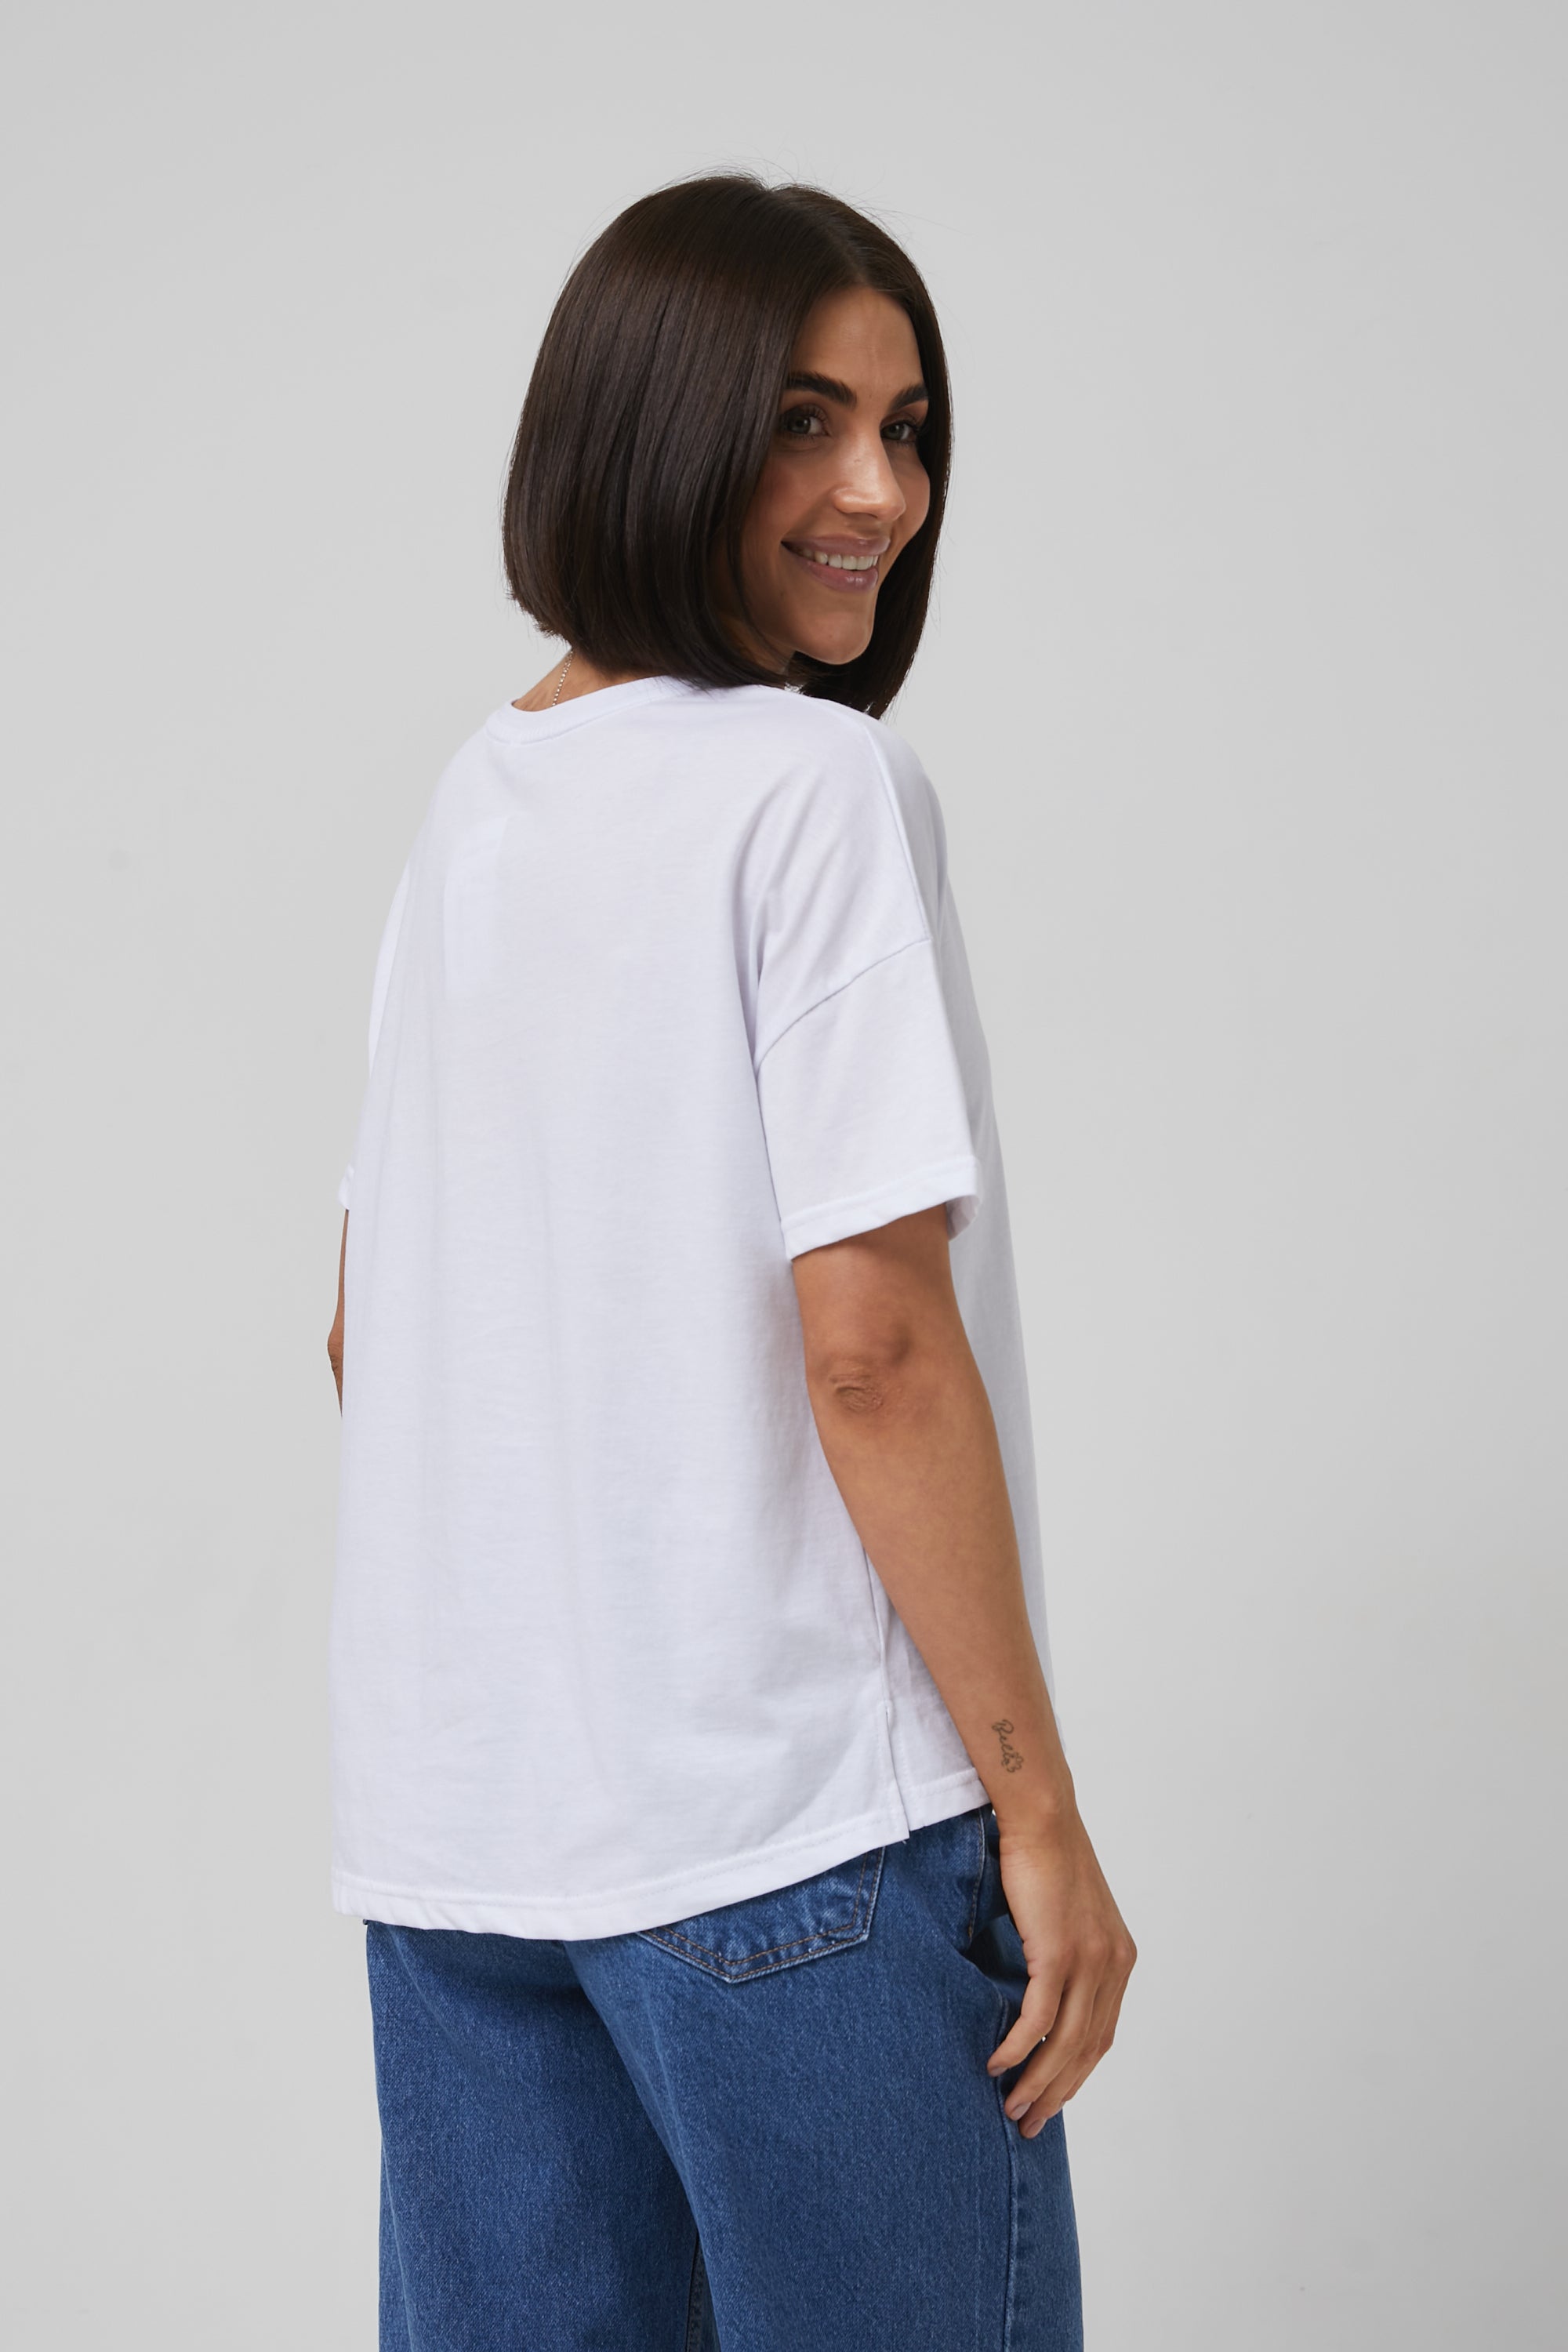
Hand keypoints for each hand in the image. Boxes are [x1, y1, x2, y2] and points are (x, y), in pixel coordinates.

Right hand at [985, 1809, 1135, 2134]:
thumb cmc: (1043, 1860)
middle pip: (1087, 2049)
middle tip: (1029, 2122)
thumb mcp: (1065, 1917)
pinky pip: (1038, 2017)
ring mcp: (1089, 1960)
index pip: (1100, 2035)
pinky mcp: (1060, 1952)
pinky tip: (997, 2063)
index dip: (1075, 2074)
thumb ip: (1063, 1956)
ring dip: (1037, 2081)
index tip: (1050, 2099)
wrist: (1041, 1818)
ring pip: (1064, 2042)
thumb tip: (1035, 1995)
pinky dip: (1018, 2046)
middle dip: (1058, 2092)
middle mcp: (1113, 1964)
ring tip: (1012, 2107)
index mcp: (1119, 1959)